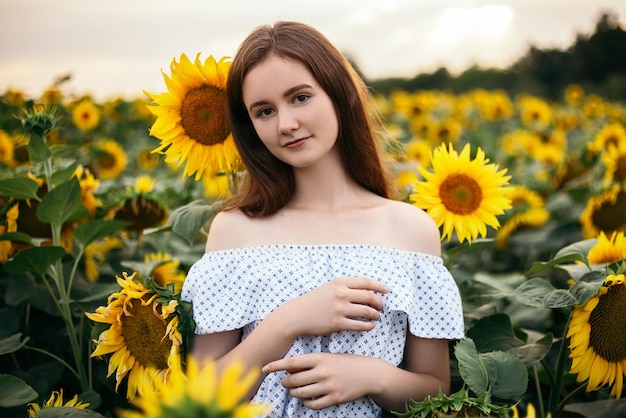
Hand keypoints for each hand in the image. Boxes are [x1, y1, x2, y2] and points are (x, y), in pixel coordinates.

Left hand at [262, 353, 380, 408]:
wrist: (368, 373)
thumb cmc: (345, 362)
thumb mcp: (328, 357)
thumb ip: (309, 362)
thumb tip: (288, 369)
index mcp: (320, 358)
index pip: (292, 362)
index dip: (276, 365)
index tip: (265, 367)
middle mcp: (322, 372)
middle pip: (293, 380)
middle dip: (285, 382)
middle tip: (285, 382)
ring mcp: (329, 386)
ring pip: (301, 393)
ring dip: (294, 393)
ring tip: (294, 390)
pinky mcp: (335, 399)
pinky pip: (313, 404)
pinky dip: (306, 402)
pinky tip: (307, 398)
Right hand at [278, 277, 387, 337]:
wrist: (297, 315)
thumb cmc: (314, 301)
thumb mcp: (329, 287)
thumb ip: (346, 287)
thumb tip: (368, 291)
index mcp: (339, 282)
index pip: (366, 282)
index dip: (379, 286)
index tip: (387, 291)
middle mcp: (340, 293)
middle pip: (369, 296)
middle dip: (379, 302)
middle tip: (381, 307)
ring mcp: (339, 308)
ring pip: (366, 311)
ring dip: (375, 315)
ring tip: (376, 317)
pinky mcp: (337, 323)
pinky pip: (359, 325)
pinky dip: (368, 326)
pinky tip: (369, 326)